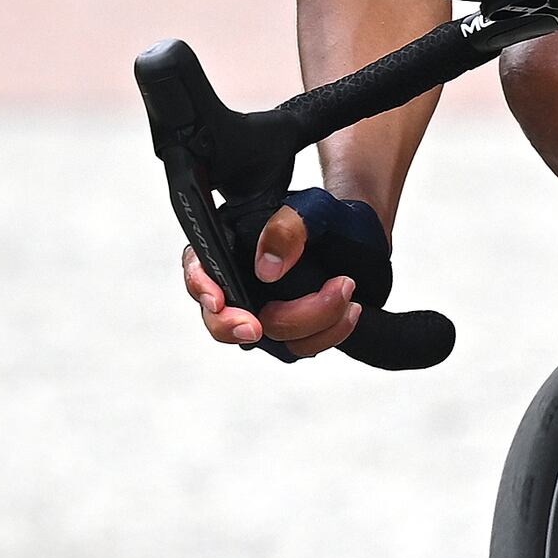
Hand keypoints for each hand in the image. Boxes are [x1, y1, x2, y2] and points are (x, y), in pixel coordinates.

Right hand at [184, 187, 385, 357]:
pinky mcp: (293, 331)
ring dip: (308, 323)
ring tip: (343, 289)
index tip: (217, 300)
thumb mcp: (309, 211)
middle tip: (257, 327)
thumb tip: (266, 269)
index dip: (201, 288)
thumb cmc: (324, 218)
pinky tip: (350, 311)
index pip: (198, 271)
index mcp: (230, 250)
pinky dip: (328, 333)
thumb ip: (286, 230)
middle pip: (221, 320)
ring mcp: (265, 312)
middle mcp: (241, 287)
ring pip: (269, 338)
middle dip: (236, 326)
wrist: (358, 235)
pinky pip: (301, 346)